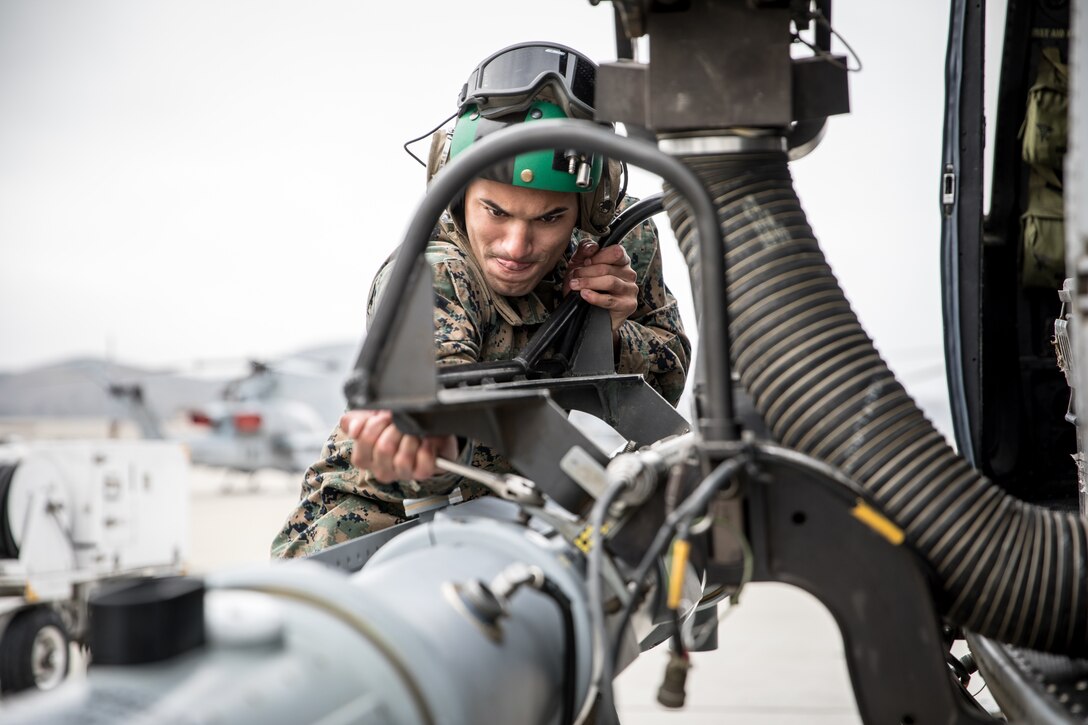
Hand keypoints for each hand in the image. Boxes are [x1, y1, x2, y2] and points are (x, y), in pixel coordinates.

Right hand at [340, 410, 457, 482]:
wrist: (427, 431)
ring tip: (413, 431)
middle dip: (395, 428)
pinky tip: (425, 440)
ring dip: (410, 438)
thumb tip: (353, 429)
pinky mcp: (421, 473)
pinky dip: (426, 447)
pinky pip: (423, 462)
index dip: (374, 424)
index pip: (362, 442)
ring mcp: (401, 474)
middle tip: (400, 422)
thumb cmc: (397, 425)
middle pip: (383, 449)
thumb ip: (357, 420)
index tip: (384, 416)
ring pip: (402, 459)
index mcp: (364, 457)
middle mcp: (381, 469)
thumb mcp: (373, 418)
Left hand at [564, 241, 638, 334]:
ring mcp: (631, 289)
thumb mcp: (581, 264)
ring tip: (575, 285)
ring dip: (589, 282)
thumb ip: (585, 250)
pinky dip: (595, 297)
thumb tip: (593, 247)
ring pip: (610, 282)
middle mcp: (629, 274)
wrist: (590, 314)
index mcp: (622, 261)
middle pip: (608, 268)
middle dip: (587, 272)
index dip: (598, 256)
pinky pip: (610, 300)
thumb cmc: (587, 286)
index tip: (584, 262)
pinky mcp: (628, 305)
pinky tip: (585, 295)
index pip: (616, 251)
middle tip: (574, 276)